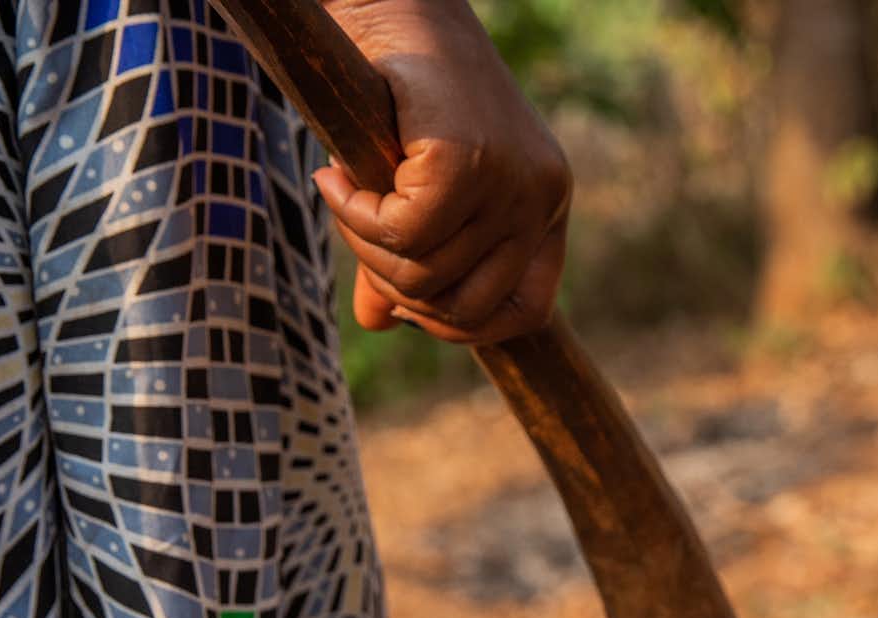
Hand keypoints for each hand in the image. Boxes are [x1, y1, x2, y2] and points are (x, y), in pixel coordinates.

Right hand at [317, 0, 570, 344]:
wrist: (387, 3)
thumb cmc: (397, 91)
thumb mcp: (411, 184)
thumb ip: (405, 254)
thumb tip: (378, 323)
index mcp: (544, 205)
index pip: (527, 311)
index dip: (462, 324)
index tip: (406, 297)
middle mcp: (541, 196)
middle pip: (467, 307)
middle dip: (399, 289)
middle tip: (357, 230)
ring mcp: (512, 180)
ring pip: (427, 274)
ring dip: (366, 246)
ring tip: (344, 195)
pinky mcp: (468, 160)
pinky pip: (403, 234)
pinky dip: (355, 217)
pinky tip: (333, 177)